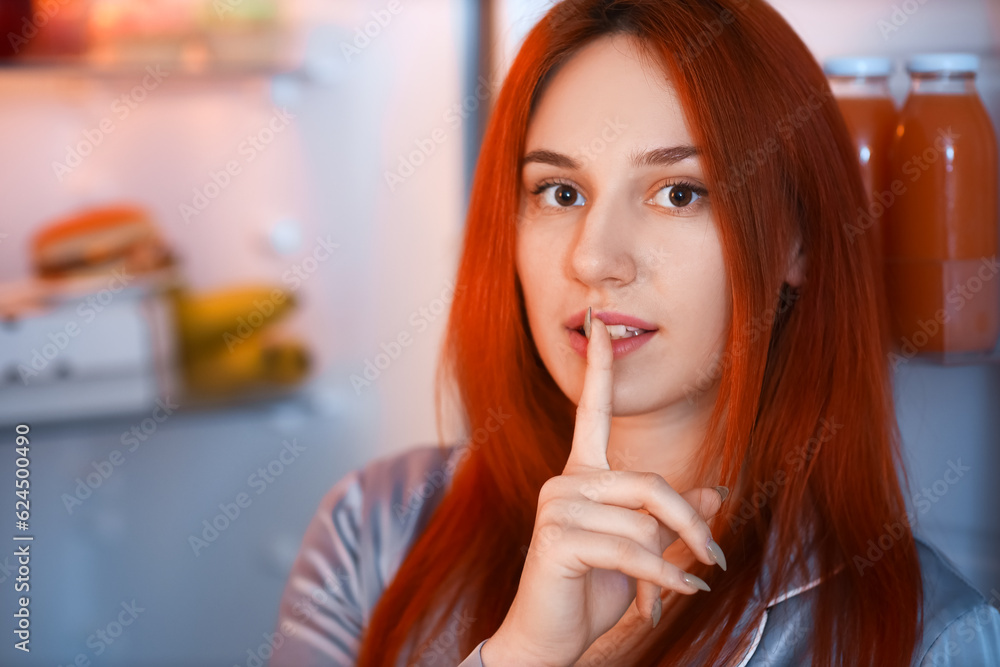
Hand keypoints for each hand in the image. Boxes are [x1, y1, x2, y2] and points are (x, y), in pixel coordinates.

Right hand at [482, 313, 726, 666]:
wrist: (548, 637)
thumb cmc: (590, 591)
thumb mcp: (641, 551)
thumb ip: (670, 518)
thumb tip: (714, 490)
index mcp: (582, 475)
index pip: (592, 411)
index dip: (600, 367)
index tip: (599, 321)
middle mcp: (567, 481)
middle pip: (650, 484)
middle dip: (689, 524)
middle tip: (715, 557)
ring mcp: (558, 507)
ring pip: (643, 521)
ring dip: (669, 563)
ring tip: (672, 591)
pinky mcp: (558, 537)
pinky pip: (631, 550)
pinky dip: (661, 578)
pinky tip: (669, 600)